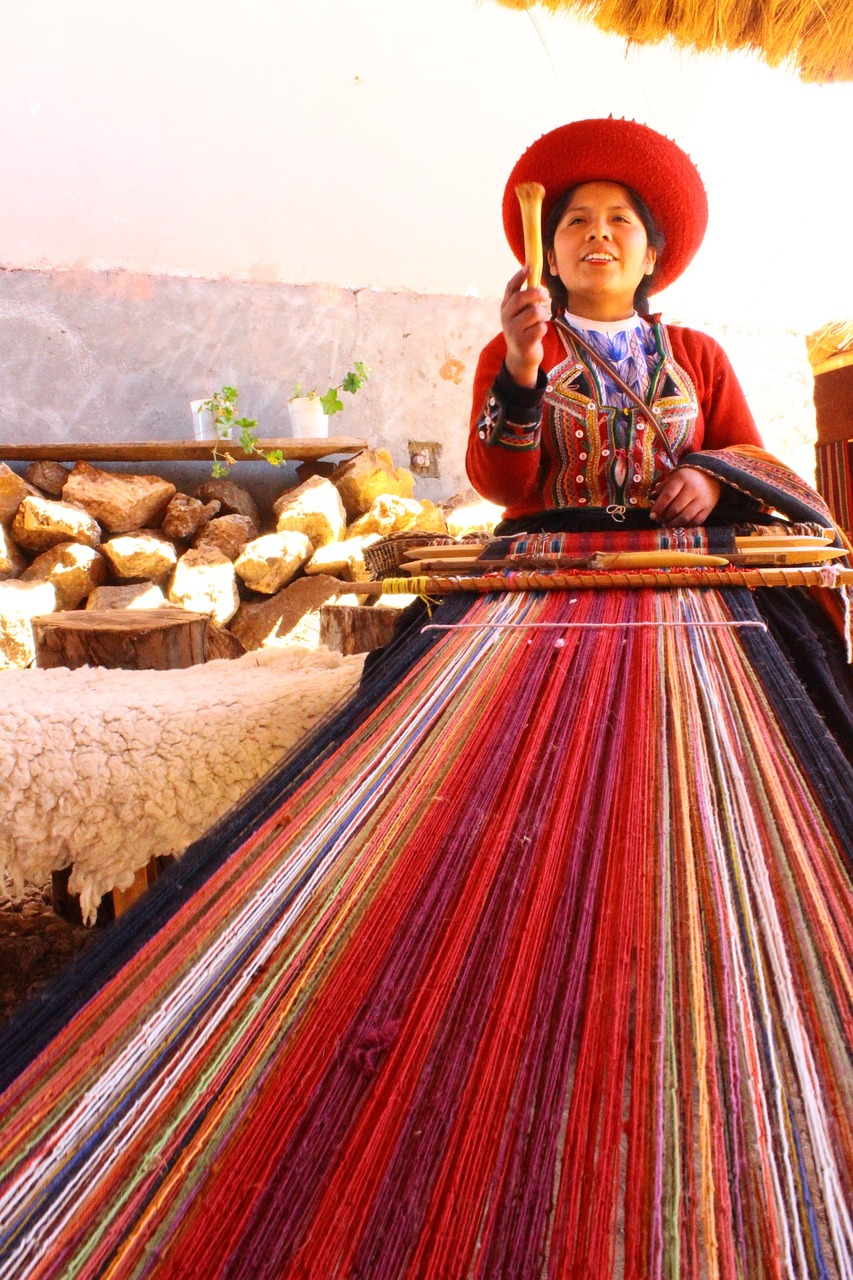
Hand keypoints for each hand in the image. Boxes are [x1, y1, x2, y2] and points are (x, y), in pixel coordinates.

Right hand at [501, 267, 549, 387]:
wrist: (520, 359)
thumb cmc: (523, 331)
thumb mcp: (519, 314)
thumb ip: (524, 299)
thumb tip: (534, 275)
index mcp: (505, 308)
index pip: (510, 288)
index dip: (520, 276)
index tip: (530, 267)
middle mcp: (506, 318)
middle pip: (522, 298)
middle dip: (536, 293)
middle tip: (546, 294)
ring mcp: (513, 331)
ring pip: (535, 313)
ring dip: (542, 315)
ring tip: (539, 322)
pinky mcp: (523, 343)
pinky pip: (540, 328)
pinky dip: (543, 329)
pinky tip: (538, 335)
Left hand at [650, 467, 721, 525]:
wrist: (710, 476)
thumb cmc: (686, 479)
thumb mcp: (673, 478)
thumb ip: (662, 488)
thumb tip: (651, 498)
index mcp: (682, 479)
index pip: (668, 495)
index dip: (659, 507)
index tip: (652, 516)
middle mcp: (693, 489)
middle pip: (676, 508)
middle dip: (664, 517)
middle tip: (659, 520)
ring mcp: (702, 500)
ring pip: (685, 517)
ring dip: (673, 523)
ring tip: (666, 523)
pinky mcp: (708, 508)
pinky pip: (696, 521)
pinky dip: (685, 525)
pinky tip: (679, 524)